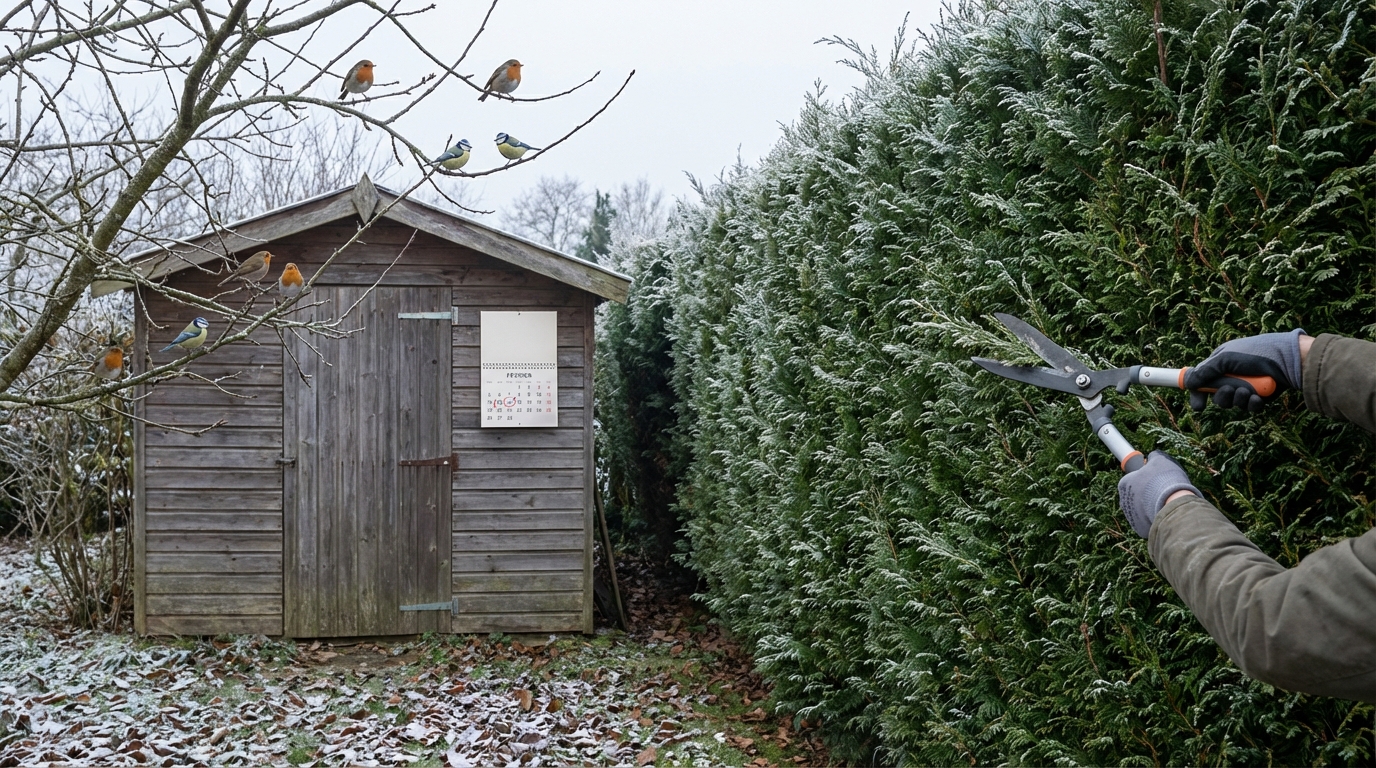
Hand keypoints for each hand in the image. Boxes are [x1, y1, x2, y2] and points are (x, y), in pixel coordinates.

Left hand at [1117, 451, 1199, 537]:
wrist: (1174, 503)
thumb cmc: (1165, 480)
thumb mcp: (1160, 460)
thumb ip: (1154, 457)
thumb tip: (1152, 456)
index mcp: (1124, 484)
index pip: (1133, 479)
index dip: (1146, 478)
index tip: (1155, 479)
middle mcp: (1124, 501)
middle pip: (1137, 495)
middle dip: (1148, 493)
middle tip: (1162, 490)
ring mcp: (1131, 516)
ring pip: (1142, 509)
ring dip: (1151, 506)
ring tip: (1165, 502)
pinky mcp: (1140, 528)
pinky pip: (1148, 521)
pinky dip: (1155, 518)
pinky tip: (1164, 513)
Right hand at [1185, 329, 1306, 411]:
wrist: (1289, 360)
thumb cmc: (1256, 353)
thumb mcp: (1226, 358)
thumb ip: (1205, 371)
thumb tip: (1188, 383)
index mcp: (1221, 363)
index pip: (1203, 380)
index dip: (1198, 393)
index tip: (1198, 406)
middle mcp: (1232, 376)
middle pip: (1217, 396)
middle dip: (1222, 397)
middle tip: (1229, 390)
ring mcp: (1246, 387)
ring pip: (1233, 403)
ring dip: (1238, 399)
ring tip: (1248, 391)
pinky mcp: (1260, 397)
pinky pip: (1249, 407)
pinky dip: (1252, 404)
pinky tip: (1258, 398)